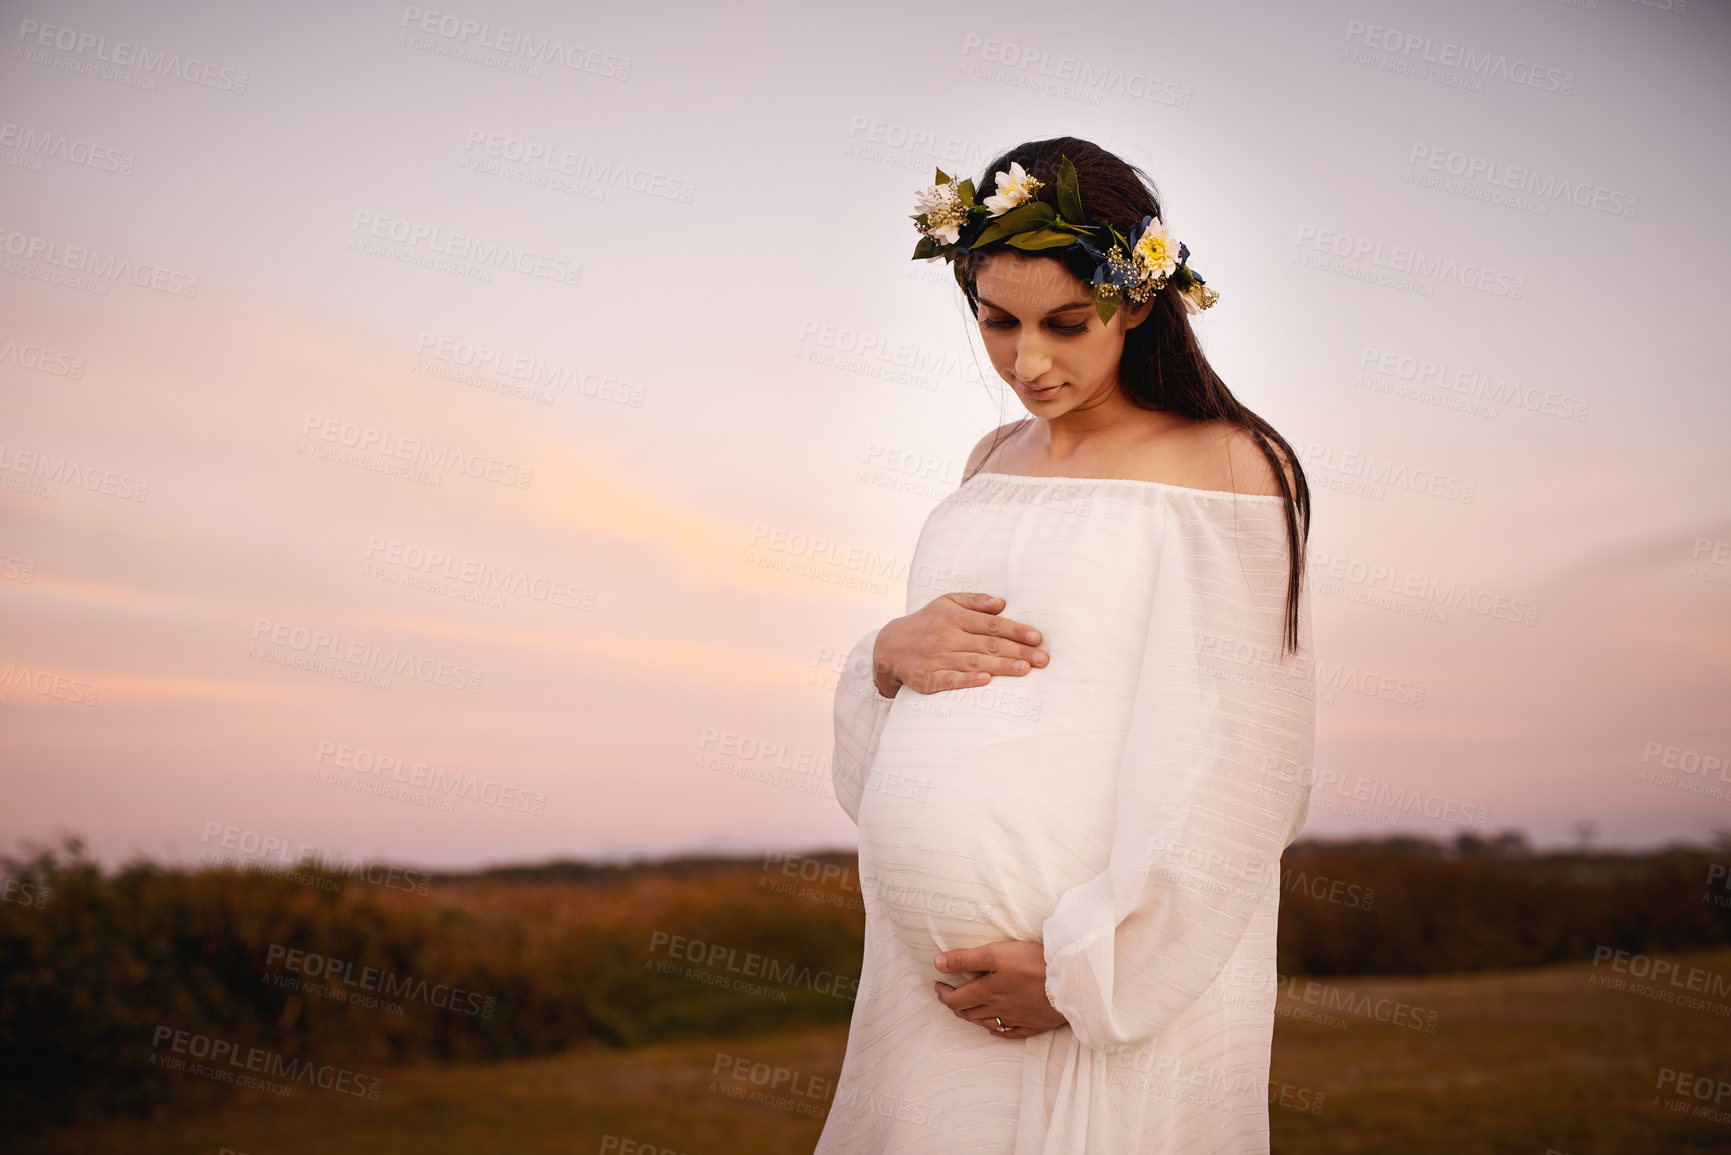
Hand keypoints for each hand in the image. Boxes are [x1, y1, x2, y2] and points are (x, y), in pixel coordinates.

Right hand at [872, 593, 1047, 697]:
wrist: (889, 645)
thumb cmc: (926, 622)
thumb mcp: (946, 602)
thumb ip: (975, 601)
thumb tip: (1002, 602)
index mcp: (955, 618)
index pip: (991, 624)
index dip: (1015, 631)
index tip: (1037, 638)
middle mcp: (947, 637)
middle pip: (988, 645)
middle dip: (1017, 651)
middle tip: (1043, 659)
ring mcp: (938, 658)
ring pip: (974, 662)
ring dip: (1001, 667)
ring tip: (1025, 670)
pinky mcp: (928, 678)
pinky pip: (950, 679)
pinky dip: (967, 680)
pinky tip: (986, 681)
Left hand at [932, 941, 1066, 1038]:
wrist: (1070, 983)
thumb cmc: (1032, 963)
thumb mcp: (995, 954)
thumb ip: (965, 959)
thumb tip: (937, 963)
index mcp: (988, 992)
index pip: (957, 999)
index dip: (943, 993)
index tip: (937, 985)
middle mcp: (999, 1009)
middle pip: (970, 1013)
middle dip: (955, 1005)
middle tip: (948, 996)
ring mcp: (1018, 1018)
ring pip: (988, 1023)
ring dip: (973, 1018)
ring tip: (966, 1011)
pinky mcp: (1035, 1023)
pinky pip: (1012, 1033)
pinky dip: (1000, 1031)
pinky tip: (996, 1030)